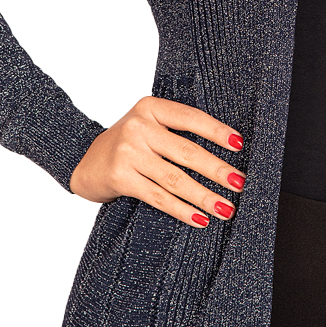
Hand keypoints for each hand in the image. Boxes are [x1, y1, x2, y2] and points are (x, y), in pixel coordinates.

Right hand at [69, 96, 245, 227]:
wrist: (85, 161)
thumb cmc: (128, 144)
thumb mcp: (148, 125)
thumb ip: (177, 130)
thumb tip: (227, 149)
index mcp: (150, 108)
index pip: (191, 118)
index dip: (217, 132)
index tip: (239, 145)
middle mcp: (138, 127)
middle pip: (187, 152)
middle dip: (218, 170)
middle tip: (240, 183)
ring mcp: (128, 153)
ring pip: (175, 179)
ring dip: (204, 196)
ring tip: (226, 208)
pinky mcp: (121, 178)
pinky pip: (159, 197)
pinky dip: (182, 210)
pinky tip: (200, 219)